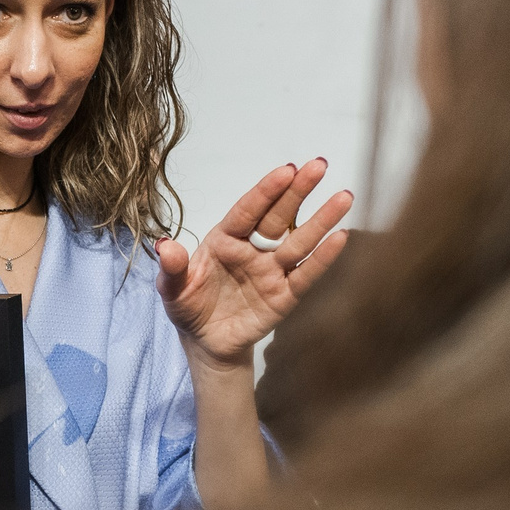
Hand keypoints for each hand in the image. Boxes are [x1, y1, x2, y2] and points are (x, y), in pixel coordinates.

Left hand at [156, 159, 351, 369]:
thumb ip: (172, 268)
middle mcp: (252, 250)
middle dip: (299, 191)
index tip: (287, 170)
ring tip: (344, 196)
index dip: (267, 191)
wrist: (205, 344)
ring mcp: (271, 272)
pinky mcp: (285, 296)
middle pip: (279, 217)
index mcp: (225, 240)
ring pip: (299, 241)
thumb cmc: (189, 308)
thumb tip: (165, 246)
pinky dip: (323, 258)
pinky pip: (306, 274)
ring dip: (321, 220)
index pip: (248, 210)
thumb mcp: (172, 289)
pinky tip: (340, 238)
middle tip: (320, 165)